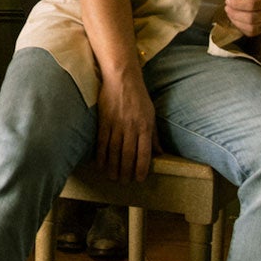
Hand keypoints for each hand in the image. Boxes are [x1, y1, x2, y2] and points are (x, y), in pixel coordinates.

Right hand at [93, 61, 156, 182]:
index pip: (144, 153)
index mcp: (145, 127)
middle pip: (128, 155)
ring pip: (114, 151)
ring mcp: (117, 124)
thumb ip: (154, 135)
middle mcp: (131, 128)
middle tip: (123, 182)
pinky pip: (102, 142)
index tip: (139, 179)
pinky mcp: (104, 120)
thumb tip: (160, 152)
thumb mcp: (152, 115)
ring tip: (112, 177)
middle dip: (126, 171)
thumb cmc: (139, 96)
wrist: (122, 78)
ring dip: (113, 167)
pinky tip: (100, 165)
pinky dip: (101, 155)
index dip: (142, 168)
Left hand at [223, 0, 260, 35]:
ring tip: (230, 13)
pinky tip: (237, 20)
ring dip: (236, 22)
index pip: (252, 5)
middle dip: (234, 14)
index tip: (228, 0)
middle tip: (227, 7)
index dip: (237, 4)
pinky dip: (242, 28)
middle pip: (250, 18)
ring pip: (251, 28)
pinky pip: (253, 33)